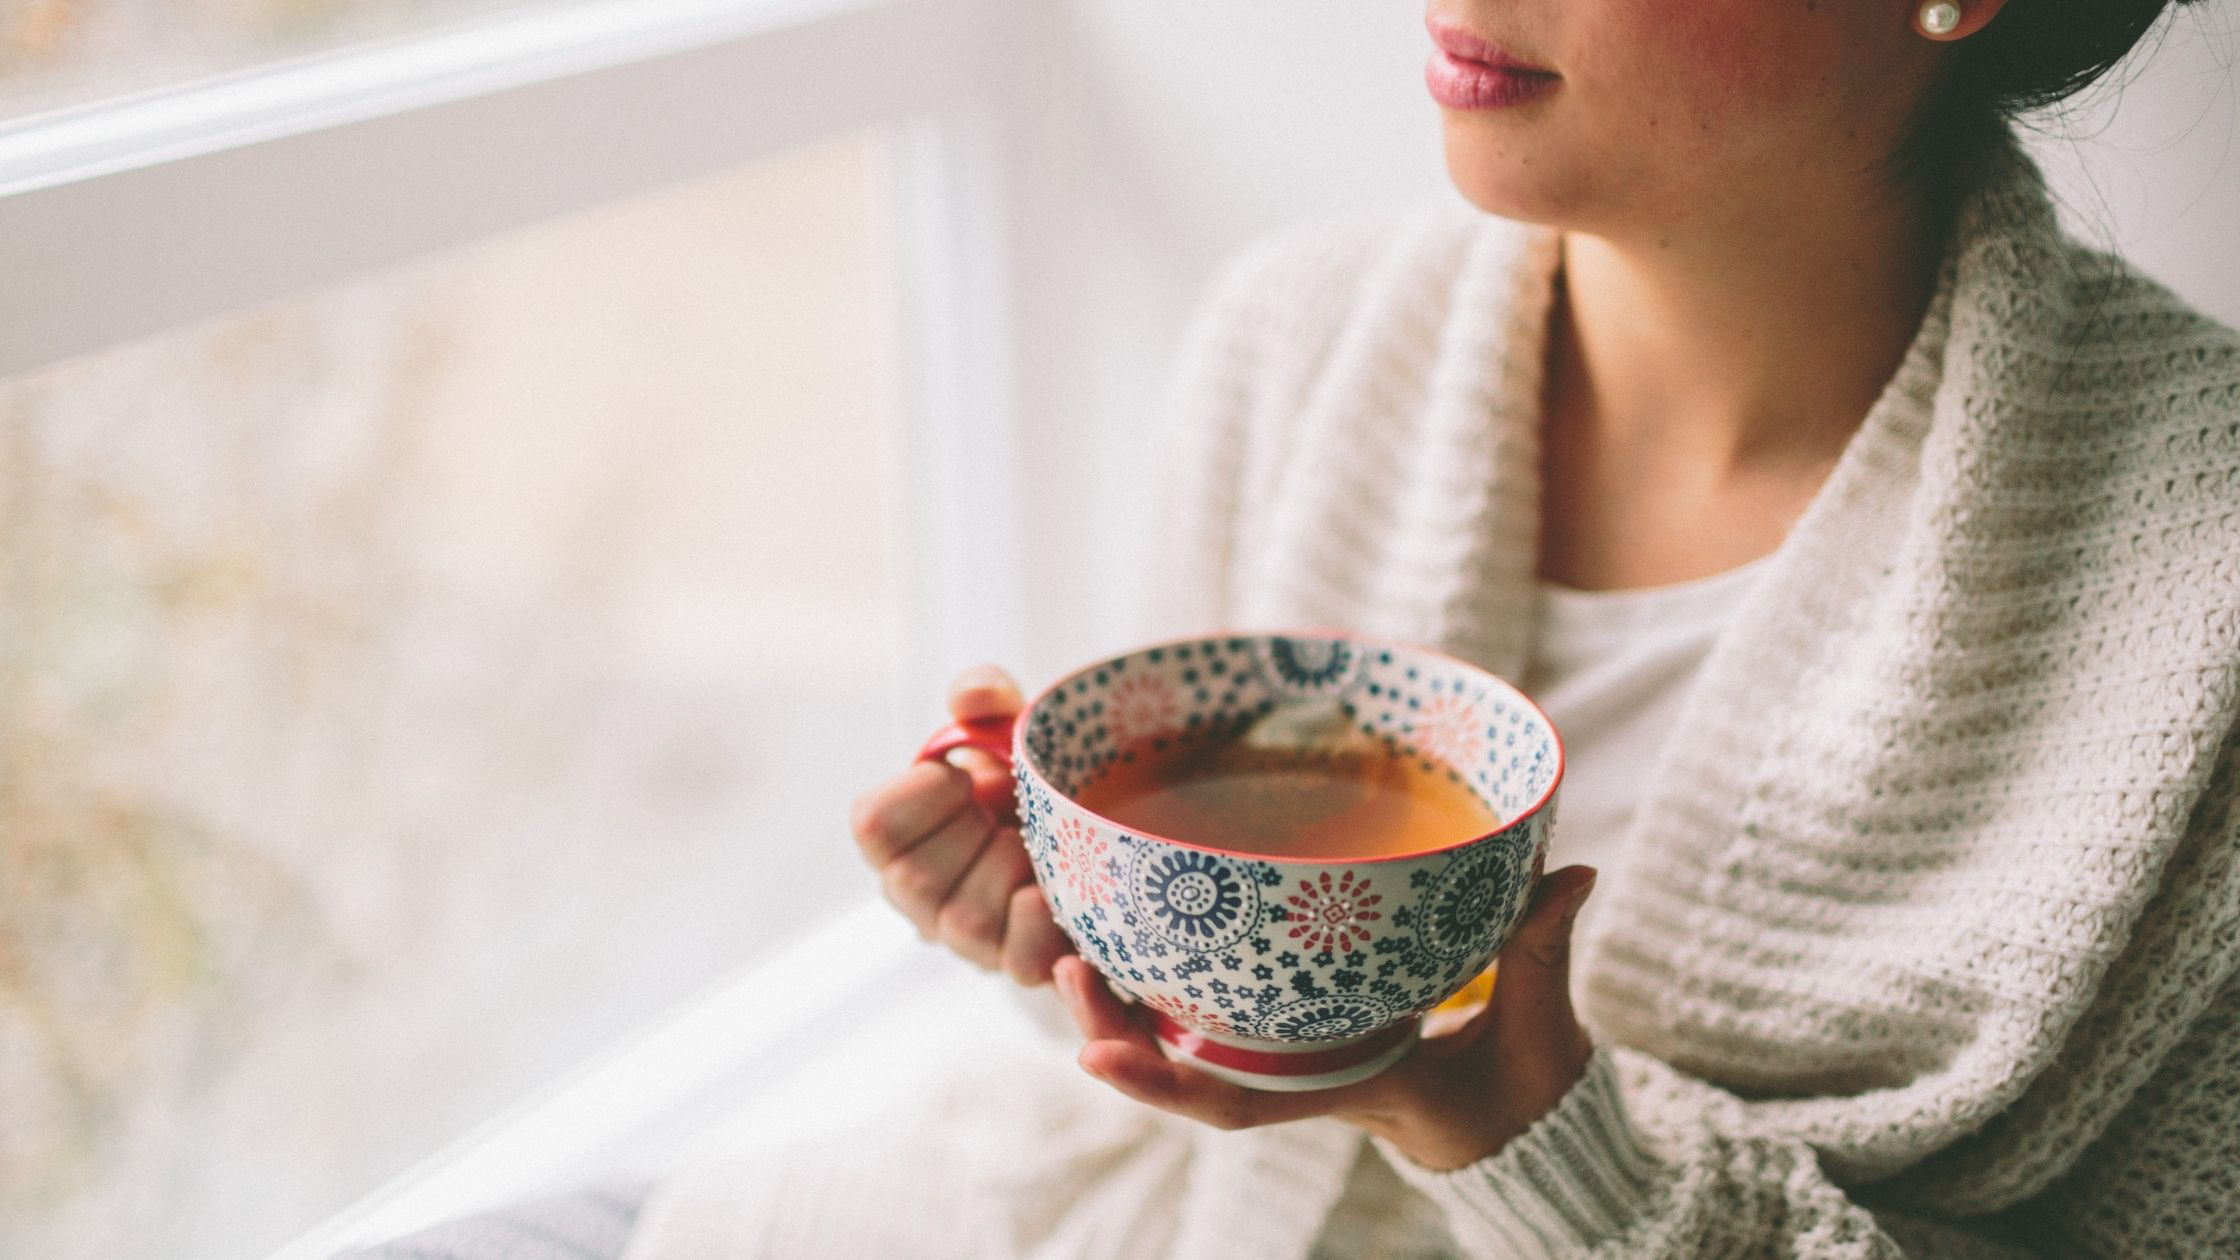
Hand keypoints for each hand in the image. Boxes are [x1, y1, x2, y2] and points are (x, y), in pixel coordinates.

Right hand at [849, 665, 1073, 984]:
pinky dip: (1047, 931)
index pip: (873, 826)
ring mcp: (969, 940)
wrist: (1094, 824)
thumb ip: (982, 695)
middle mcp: (919, 897)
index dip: (921, 795)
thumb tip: (976, 696)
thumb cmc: (1025, 776)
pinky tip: (1061, 906)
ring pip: (969, 920)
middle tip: (1009, 811)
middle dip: (973, 833)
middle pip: (916, 880)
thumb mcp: (1004, 725)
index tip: (961, 776)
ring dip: (1015, 870)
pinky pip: (1024, 963)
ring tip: (1042, 846)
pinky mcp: (1023, 964)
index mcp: (898, 835)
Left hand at [1053, 865, 1599, 1171]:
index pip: (1244, 1102)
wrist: (1530, 1124)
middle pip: (1190, 1067)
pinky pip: (1223, 1011)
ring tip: (1068, 947)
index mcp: (1351, 1086)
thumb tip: (1568, 875)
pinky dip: (1169, 981)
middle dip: (1117, 1026)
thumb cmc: (1528, 1086)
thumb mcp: (1541, 1025)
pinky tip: (1129, 933)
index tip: (1096, 1056)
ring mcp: (1301, 1053)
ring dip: (1126, 1001)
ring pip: (1191, 1039)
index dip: (1168, 1082)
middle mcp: (1307, 1074)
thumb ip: (1542, 948)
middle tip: (1063, 967)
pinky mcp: (1306, 1025)